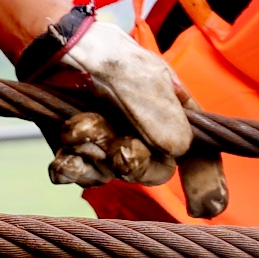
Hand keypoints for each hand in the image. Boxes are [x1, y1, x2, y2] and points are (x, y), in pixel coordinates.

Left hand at [40, 21, 224, 210]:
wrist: (53, 48)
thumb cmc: (103, 54)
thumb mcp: (138, 76)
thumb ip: (158, 113)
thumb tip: (179, 150)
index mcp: (172, 116)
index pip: (198, 155)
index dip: (205, 182)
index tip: (203, 209)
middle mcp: (145, 136)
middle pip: (153, 171)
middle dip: (134, 160)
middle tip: (119, 147)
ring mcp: (111, 147)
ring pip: (112, 173)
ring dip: (94, 150)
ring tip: (78, 122)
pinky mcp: (79, 154)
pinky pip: (80, 175)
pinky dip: (70, 165)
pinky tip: (65, 150)